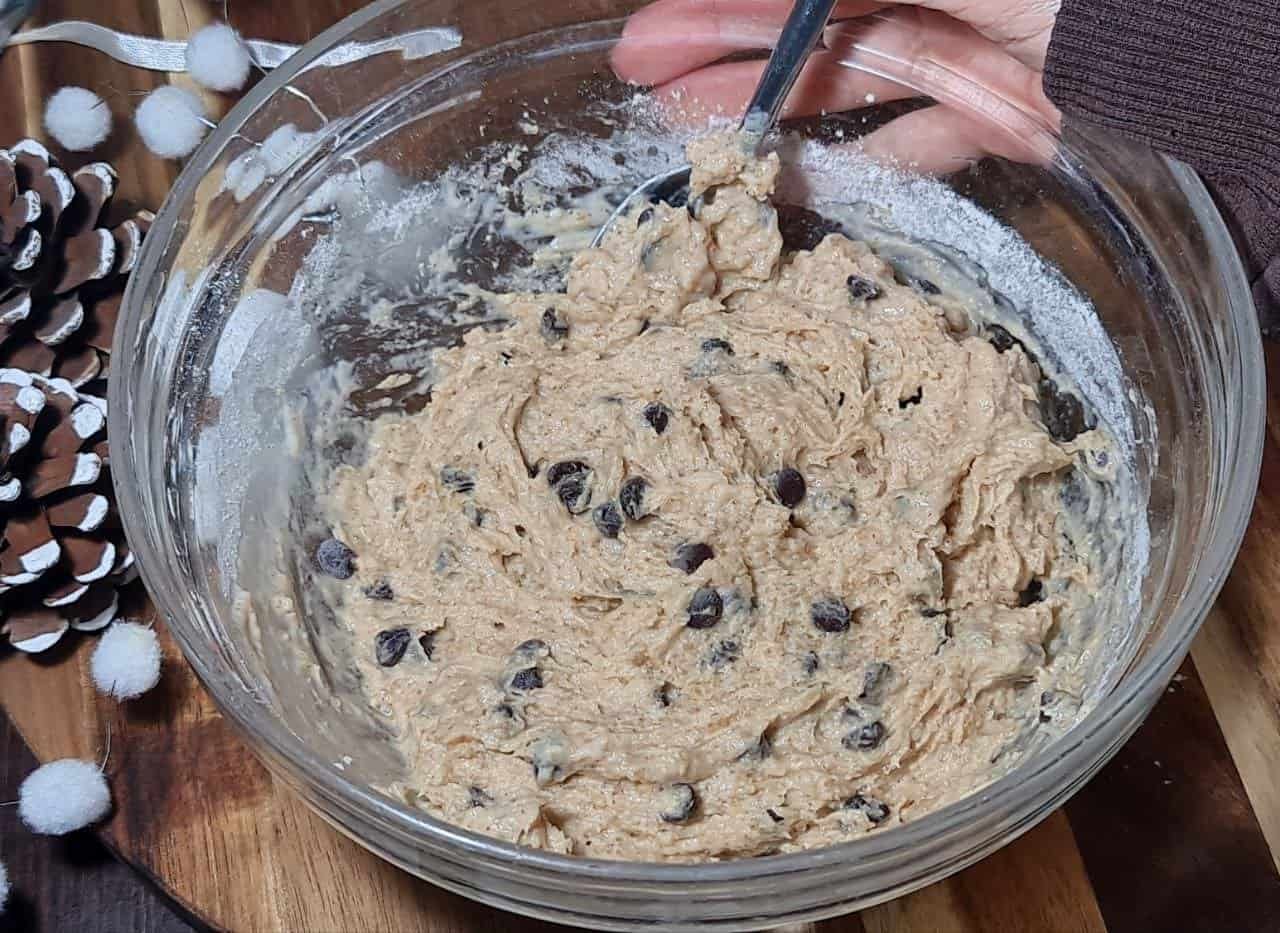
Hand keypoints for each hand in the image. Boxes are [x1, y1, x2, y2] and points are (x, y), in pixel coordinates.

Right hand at [612, 0, 1063, 172]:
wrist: (1178, 52)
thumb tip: (738, 0)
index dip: (711, 13)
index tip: (643, 47)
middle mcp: (924, 3)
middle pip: (805, 38)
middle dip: (725, 64)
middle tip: (649, 98)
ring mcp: (958, 60)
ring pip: (844, 93)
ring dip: (773, 119)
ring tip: (701, 147)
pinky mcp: (991, 122)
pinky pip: (907, 149)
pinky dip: (857, 172)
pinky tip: (796, 191)